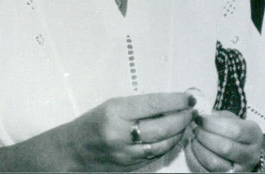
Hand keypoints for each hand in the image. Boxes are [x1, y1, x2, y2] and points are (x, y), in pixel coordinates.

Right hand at [60, 92, 194, 170]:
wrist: (72, 150)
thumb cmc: (93, 123)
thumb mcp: (114, 105)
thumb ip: (141, 105)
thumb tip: (172, 103)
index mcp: (115, 113)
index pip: (154, 105)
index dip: (176, 101)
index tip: (189, 97)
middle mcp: (120, 134)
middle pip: (162, 127)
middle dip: (182, 118)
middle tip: (192, 111)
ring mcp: (125, 154)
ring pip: (162, 144)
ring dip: (178, 133)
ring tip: (185, 122)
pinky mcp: (129, 167)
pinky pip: (155, 156)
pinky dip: (167, 145)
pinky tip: (173, 136)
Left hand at [185, 111, 262, 171]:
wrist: (245, 152)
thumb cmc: (237, 133)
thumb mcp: (235, 120)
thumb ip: (221, 117)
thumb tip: (202, 117)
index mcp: (254, 135)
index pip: (235, 130)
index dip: (214, 124)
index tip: (200, 118)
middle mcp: (249, 155)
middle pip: (225, 148)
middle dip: (205, 136)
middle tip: (195, 128)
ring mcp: (237, 170)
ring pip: (214, 163)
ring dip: (198, 148)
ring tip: (193, 137)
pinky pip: (204, 171)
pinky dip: (193, 159)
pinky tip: (190, 147)